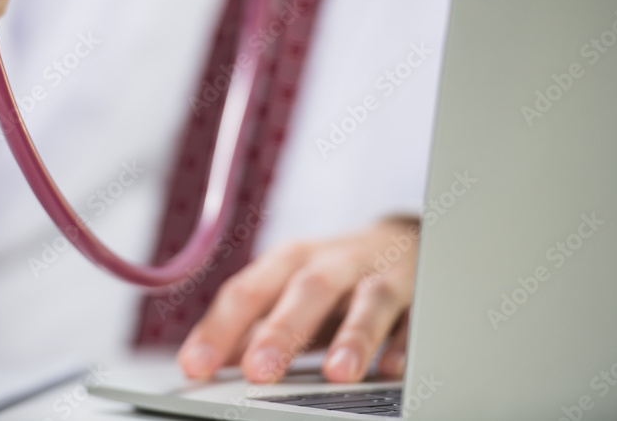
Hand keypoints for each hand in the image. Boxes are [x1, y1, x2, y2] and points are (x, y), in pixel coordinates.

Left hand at [177, 217, 418, 383]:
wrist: (405, 240)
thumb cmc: (335, 274)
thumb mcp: (287, 289)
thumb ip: (250, 326)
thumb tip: (206, 363)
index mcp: (289, 261)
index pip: (247, 291)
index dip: (220, 328)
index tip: (195, 366)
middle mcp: (333, 262)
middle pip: (305, 289)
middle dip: (282, 330)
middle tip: (258, 371)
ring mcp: (380, 274)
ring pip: (367, 299)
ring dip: (353, 336)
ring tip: (337, 375)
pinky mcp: (421, 293)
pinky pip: (416, 318)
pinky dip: (405, 343)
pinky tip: (392, 370)